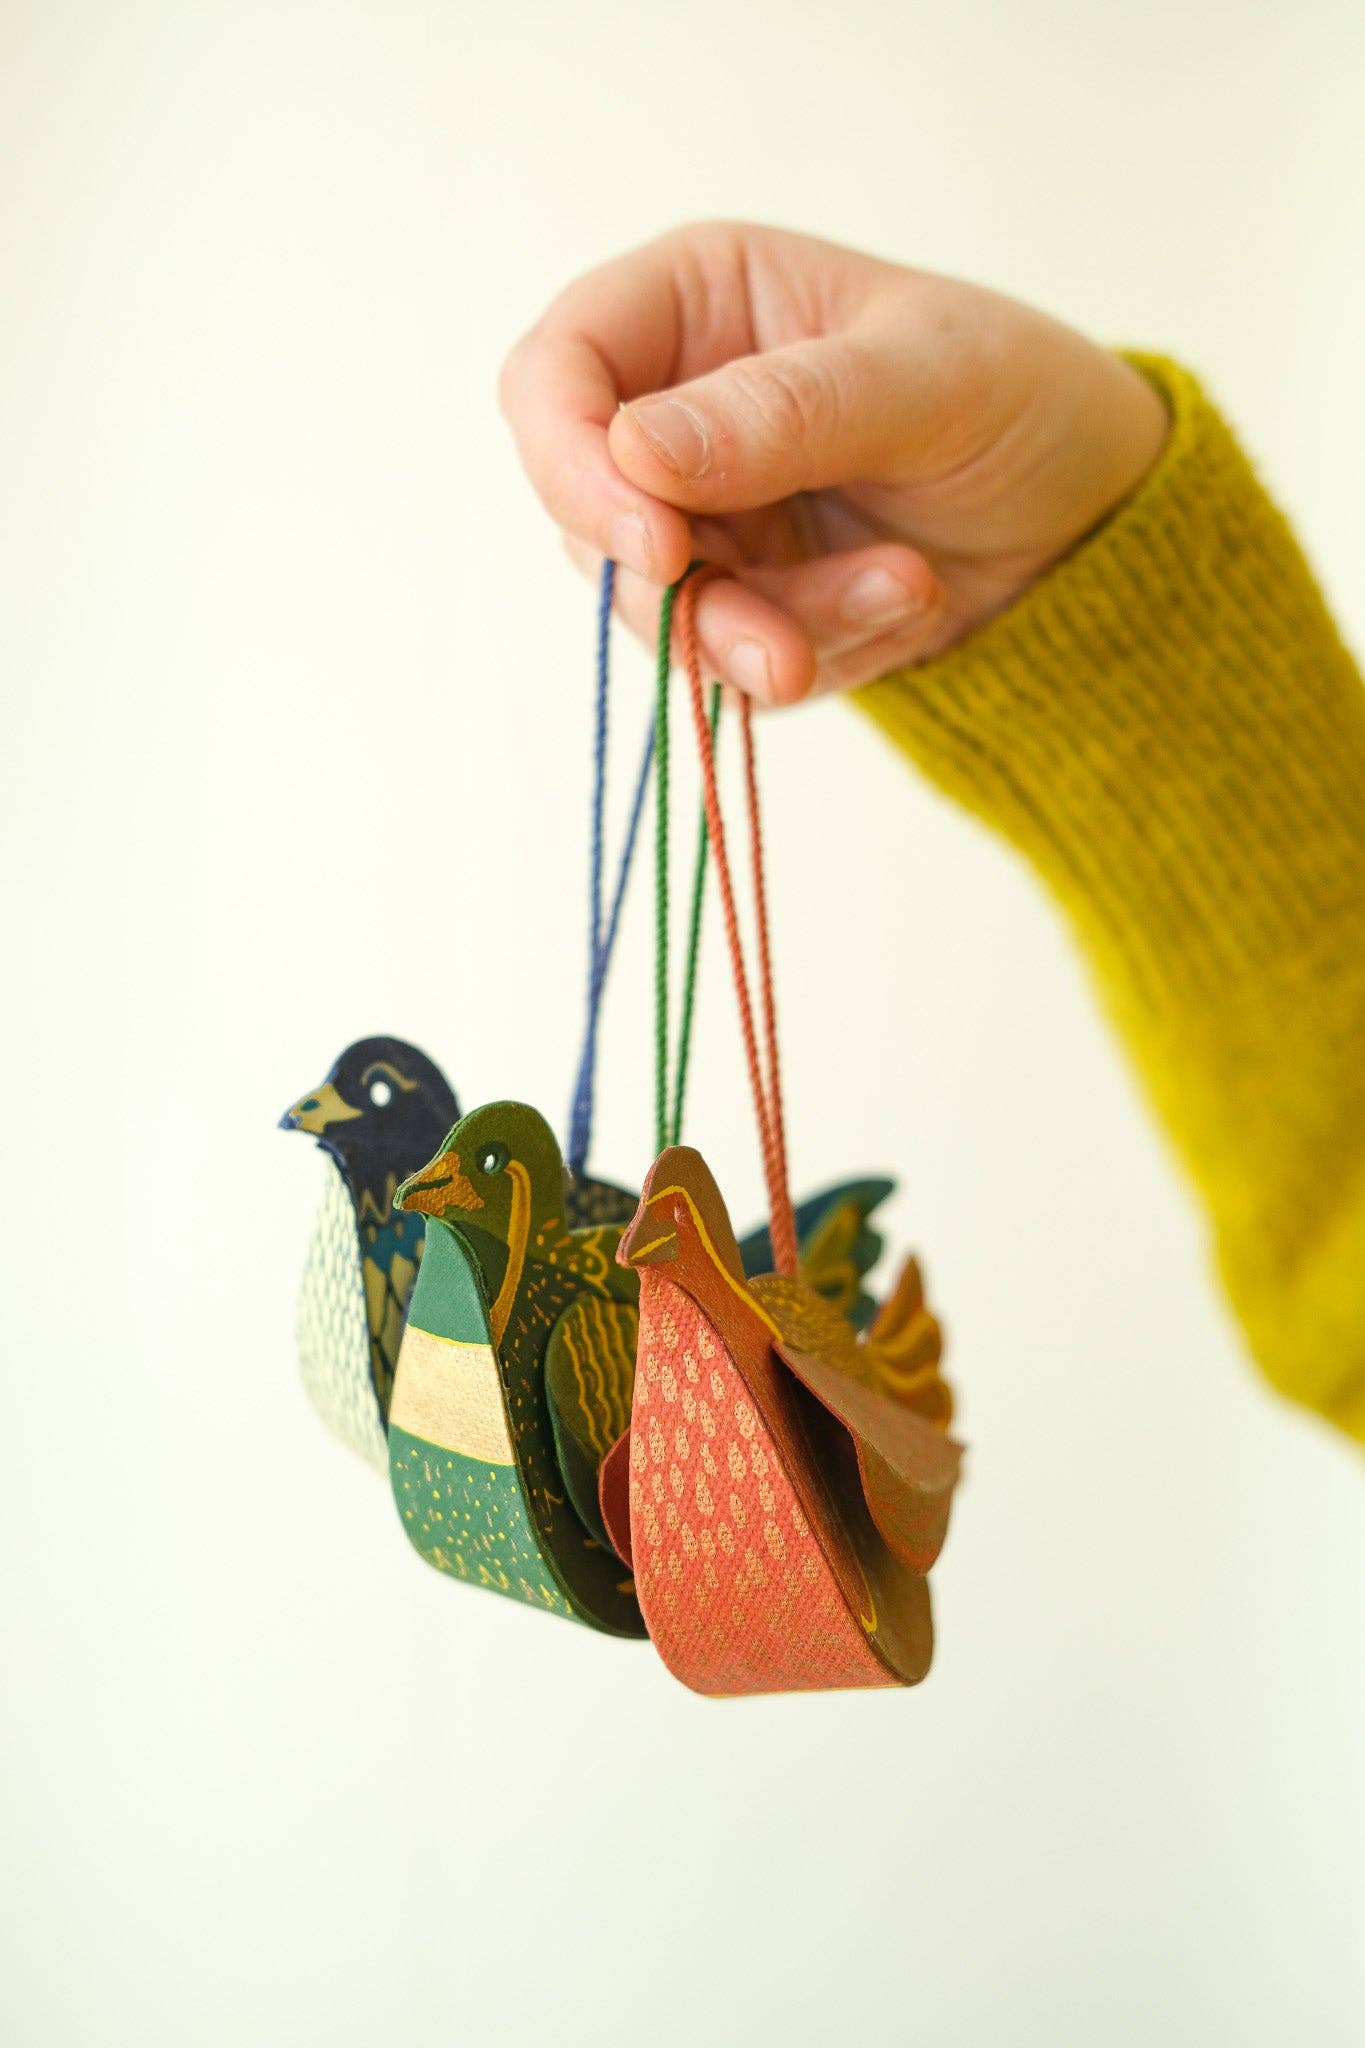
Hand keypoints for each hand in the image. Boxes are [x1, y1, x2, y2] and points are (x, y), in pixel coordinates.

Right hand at [499, 222, 1168, 704]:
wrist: (1093, 517)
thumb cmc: (1021, 399)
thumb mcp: (922, 381)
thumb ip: (781, 412)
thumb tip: (632, 450)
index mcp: (696, 305)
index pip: (554, 377)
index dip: (572, 465)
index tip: (656, 545)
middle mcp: (676, 411)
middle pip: (589, 521)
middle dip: (691, 597)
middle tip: (786, 650)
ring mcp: (705, 517)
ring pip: (660, 613)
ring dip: (775, 635)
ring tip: (902, 594)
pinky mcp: (742, 605)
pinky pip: (730, 665)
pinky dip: (821, 655)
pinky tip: (910, 603)